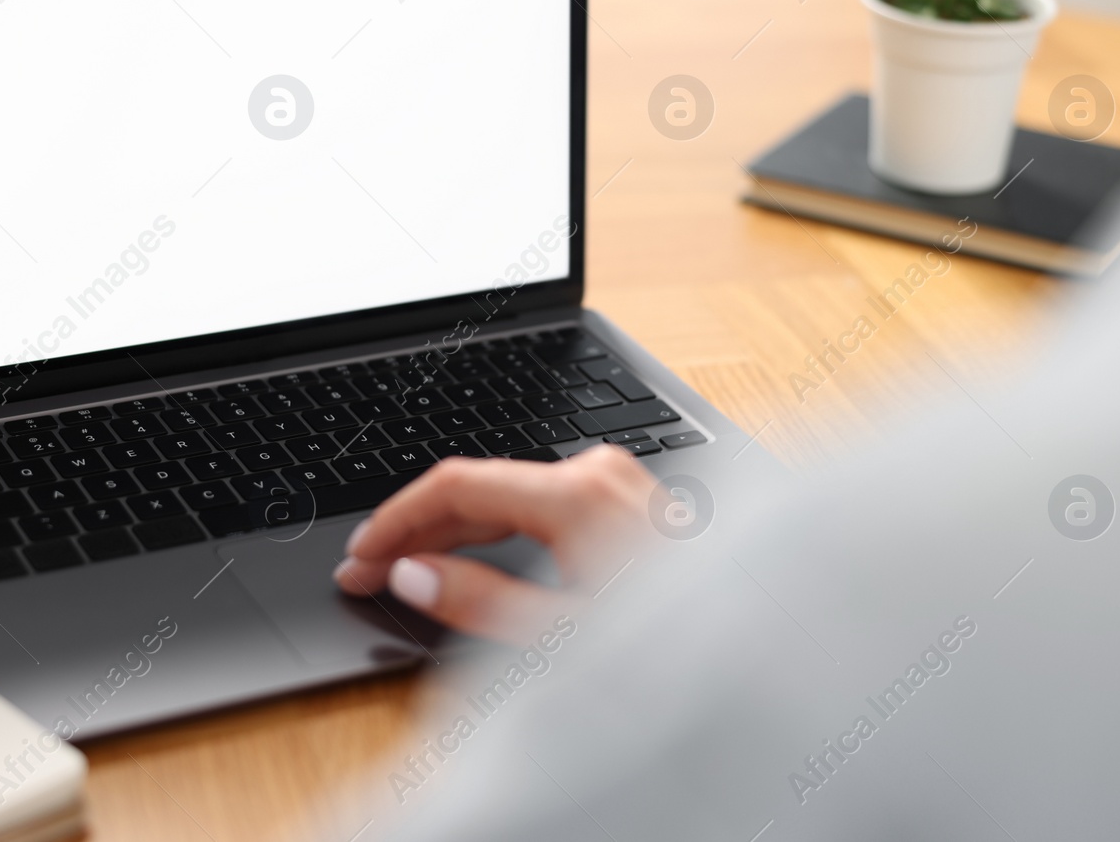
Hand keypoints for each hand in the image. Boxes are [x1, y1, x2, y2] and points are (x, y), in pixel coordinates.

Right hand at [333, 446, 655, 641]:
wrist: (761, 642)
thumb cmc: (676, 646)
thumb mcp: (562, 637)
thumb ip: (478, 601)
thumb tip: (414, 575)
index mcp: (578, 493)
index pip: (456, 484)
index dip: (396, 520)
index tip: (359, 555)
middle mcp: (598, 472)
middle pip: (480, 484)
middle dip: (417, 527)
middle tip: (367, 569)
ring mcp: (617, 481)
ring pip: (509, 492)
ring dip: (453, 527)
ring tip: (405, 565)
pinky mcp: (628, 499)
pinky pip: (541, 501)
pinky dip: (496, 526)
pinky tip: (468, 554)